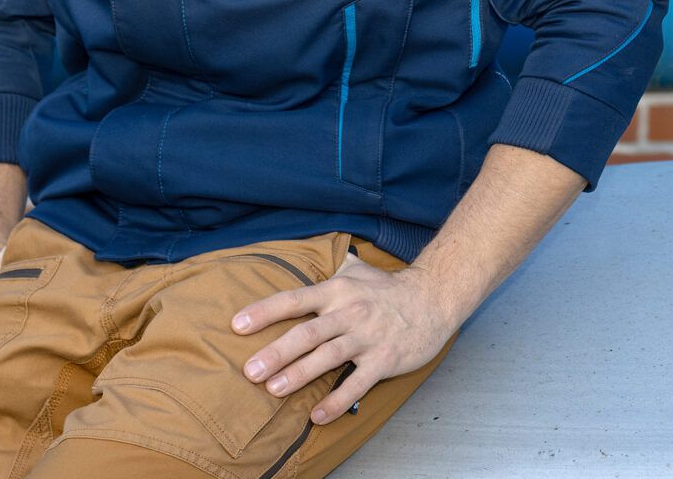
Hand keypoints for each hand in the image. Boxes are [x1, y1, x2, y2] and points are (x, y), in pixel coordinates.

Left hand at [234, 254, 462, 423]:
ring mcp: (368, 336)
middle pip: (308, 332)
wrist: (435, 298)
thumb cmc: (390, 289)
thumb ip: (333, 269)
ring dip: (300, 374)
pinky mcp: (385, 359)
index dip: (265, 311)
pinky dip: (338, 400)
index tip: (237, 325)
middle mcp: (350, 312)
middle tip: (249, 370)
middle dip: (277, 352)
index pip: (295, 299)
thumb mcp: (360, 272)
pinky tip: (318, 415)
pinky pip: (358, 383)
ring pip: (329, 356)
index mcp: (339, 290)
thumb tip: (314, 257)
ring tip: (274, 390)